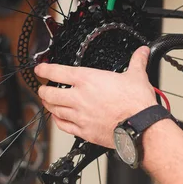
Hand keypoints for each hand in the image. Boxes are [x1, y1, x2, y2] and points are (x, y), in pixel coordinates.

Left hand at [35, 47, 155, 147]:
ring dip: (49, 105)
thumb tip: (142, 52)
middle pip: (49, 94)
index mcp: (88, 80)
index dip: (45, 70)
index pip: (58, 72)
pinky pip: (63, 126)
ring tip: (48, 102)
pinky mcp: (84, 131)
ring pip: (54, 110)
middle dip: (43, 91)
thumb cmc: (137, 103)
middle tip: (43, 88)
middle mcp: (80, 98)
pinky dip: (57, 121)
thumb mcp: (137, 76)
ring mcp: (80, 116)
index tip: (40, 69)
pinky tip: (58, 118)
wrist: (141, 127)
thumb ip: (137, 61)